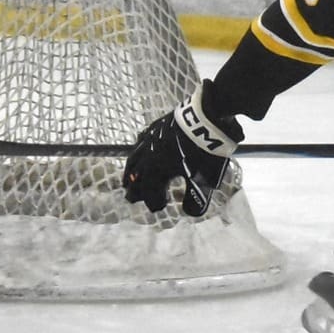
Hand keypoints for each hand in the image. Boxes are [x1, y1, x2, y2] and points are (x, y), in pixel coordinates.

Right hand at [123, 82, 242, 216]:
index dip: (153, 202)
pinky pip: (141, 140)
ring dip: (130, 171)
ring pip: (134, 158)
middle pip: (136, 176)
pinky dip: (137, 150)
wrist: (207, 119)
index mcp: (157, 170)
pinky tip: (138, 149)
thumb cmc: (204, 152)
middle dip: (134, 189)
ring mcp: (151, 139)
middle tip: (131, 198)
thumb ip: (196, 199)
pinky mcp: (157, 126)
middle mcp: (149, 155)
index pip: (149, 191)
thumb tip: (191, 213)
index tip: (158, 208)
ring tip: (126, 179)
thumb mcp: (204, 180)